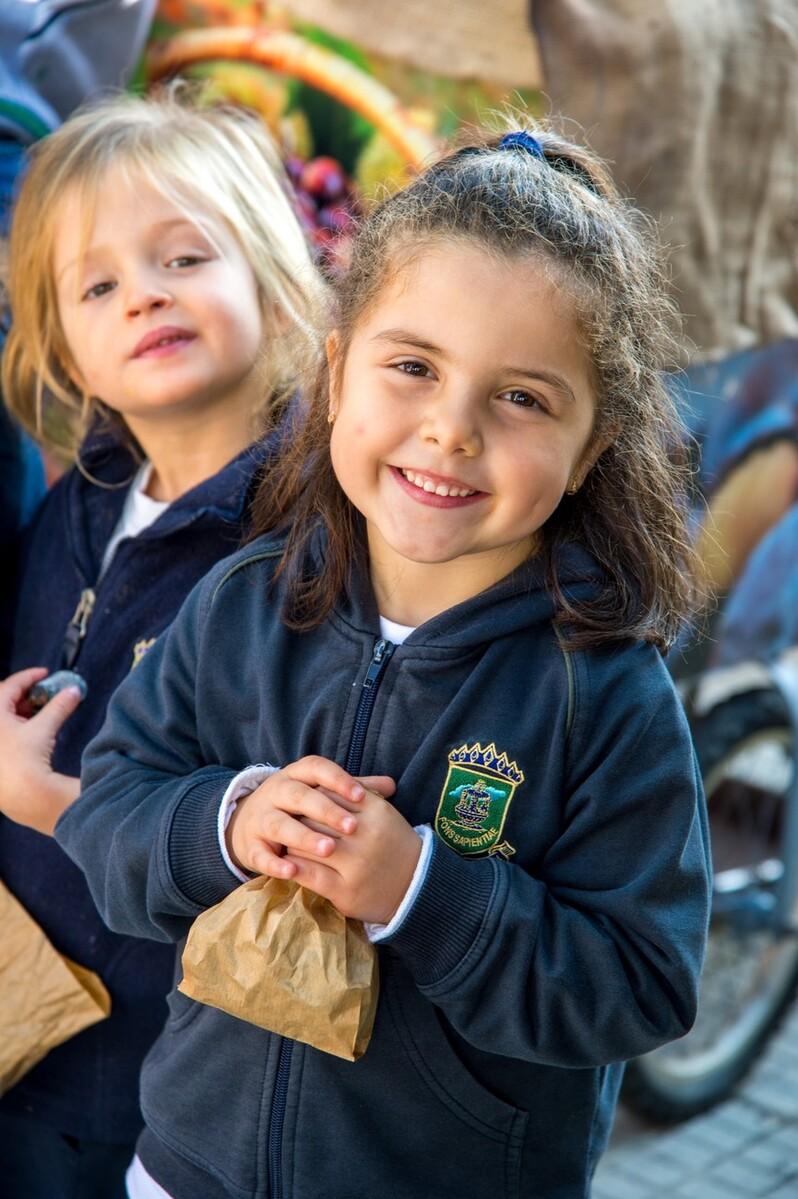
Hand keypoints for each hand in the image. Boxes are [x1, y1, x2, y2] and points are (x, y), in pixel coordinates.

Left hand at [0, 667, 82, 834]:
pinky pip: (6, 733)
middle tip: (46, 694)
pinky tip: (35, 734)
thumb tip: (74, 691)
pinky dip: (20, 727)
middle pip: (5, 702)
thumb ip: (59, 706)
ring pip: (6, 718)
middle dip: (28, 696)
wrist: (21, 797)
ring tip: (44, 714)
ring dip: (25, 712)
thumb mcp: (44, 728)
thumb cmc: (25, 760)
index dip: (30, 677)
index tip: (46, 673)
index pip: (10, 686)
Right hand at [226, 755, 395, 877]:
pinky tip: (291, 871)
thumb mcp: (320, 794)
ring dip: (303, 836)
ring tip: (329, 849)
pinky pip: (261, 854)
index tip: (360, 796)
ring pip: (280, 824)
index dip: (338, 779)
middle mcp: (276, 791)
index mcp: (296, 775)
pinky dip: (274, 863)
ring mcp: (261, 818)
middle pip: (299, 796)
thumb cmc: (298, 808)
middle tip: (352, 827)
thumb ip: (353, 790)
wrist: (251, 824)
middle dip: (325, 810)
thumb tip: (390, 785)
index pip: (316, 769)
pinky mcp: (251, 845)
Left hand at [283, 787, 421, 925]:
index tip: (302, 803)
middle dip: (299, 821)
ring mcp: (356, 864)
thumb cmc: (392, 844)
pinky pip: (308, 873)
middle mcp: (366, 835)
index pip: (329, 794)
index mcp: (375, 810)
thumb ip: (356, 793)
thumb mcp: (381, 812)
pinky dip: (293, 867)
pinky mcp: (345, 890)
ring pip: (307, 845)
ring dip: (293, 844)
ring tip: (289, 843)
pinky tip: (288, 865)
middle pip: (315, 818)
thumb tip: (322, 778)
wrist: (416, 885)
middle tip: (288, 822)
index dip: (311, 799)